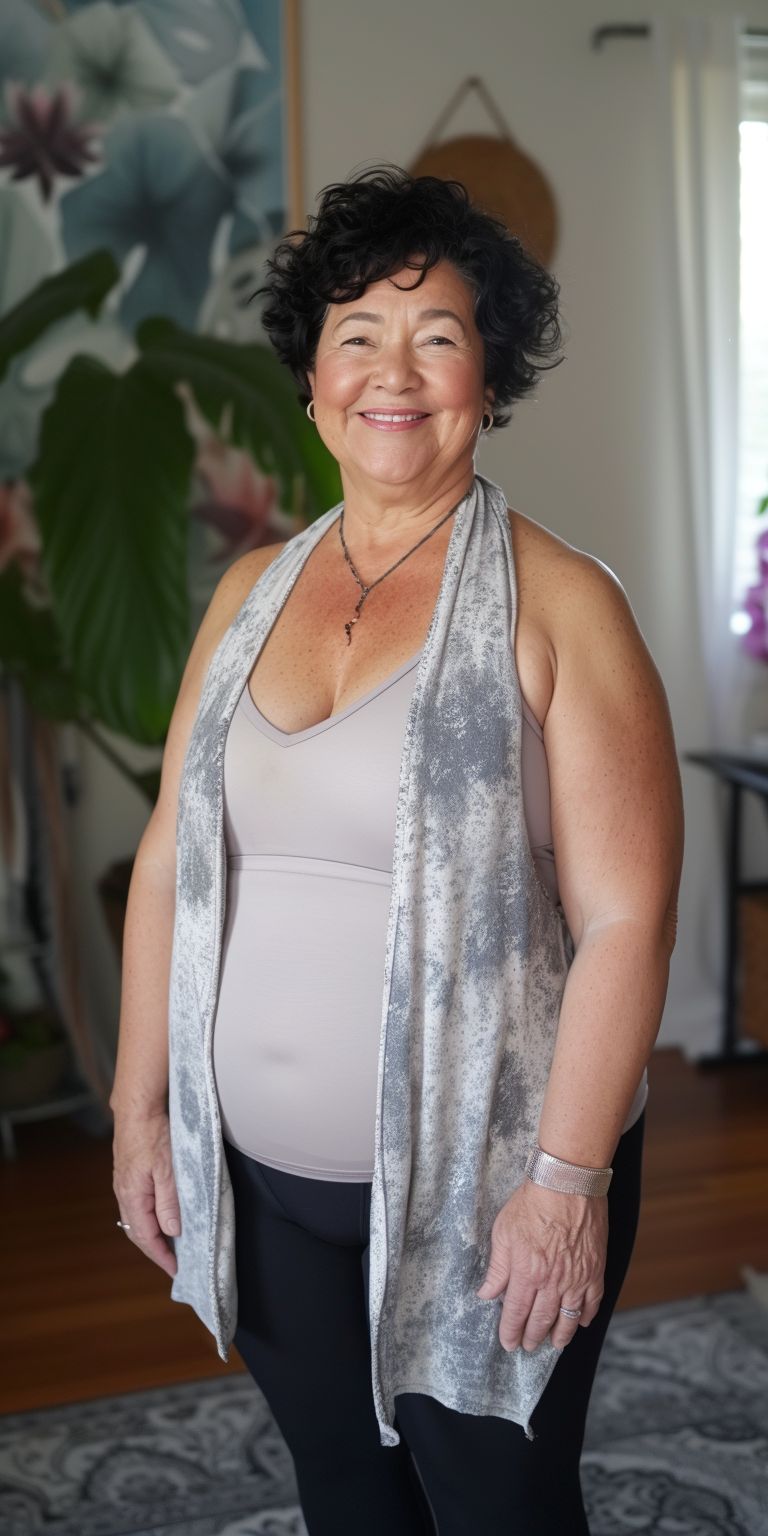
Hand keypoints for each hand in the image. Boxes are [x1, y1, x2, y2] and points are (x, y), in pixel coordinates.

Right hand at [112, 1108, 179, 1277]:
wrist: (137, 1106)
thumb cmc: (154, 1134)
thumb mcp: (168, 1169)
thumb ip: (170, 1202)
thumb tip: (172, 1232)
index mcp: (132, 1196)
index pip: (145, 1236)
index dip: (160, 1255)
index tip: (175, 1269)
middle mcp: (123, 1192)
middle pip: (136, 1231)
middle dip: (154, 1249)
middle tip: (172, 1261)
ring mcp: (123, 1182)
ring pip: (135, 1217)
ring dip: (150, 1233)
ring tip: (169, 1242)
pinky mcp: (127, 1172)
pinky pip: (136, 1203)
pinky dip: (147, 1216)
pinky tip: (159, 1214)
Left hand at [476, 1179, 606, 1350]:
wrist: (567, 1184)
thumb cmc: (533, 1203)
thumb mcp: (504, 1232)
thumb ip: (497, 1268)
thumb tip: (487, 1293)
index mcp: (527, 1273)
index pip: (516, 1313)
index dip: (511, 1331)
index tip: (508, 1343)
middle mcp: (552, 1282)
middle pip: (541, 1320)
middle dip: (532, 1337)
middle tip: (527, 1346)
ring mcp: (577, 1278)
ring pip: (568, 1318)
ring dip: (560, 1335)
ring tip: (554, 1344)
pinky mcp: (595, 1269)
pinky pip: (593, 1301)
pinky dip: (586, 1316)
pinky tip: (581, 1322)